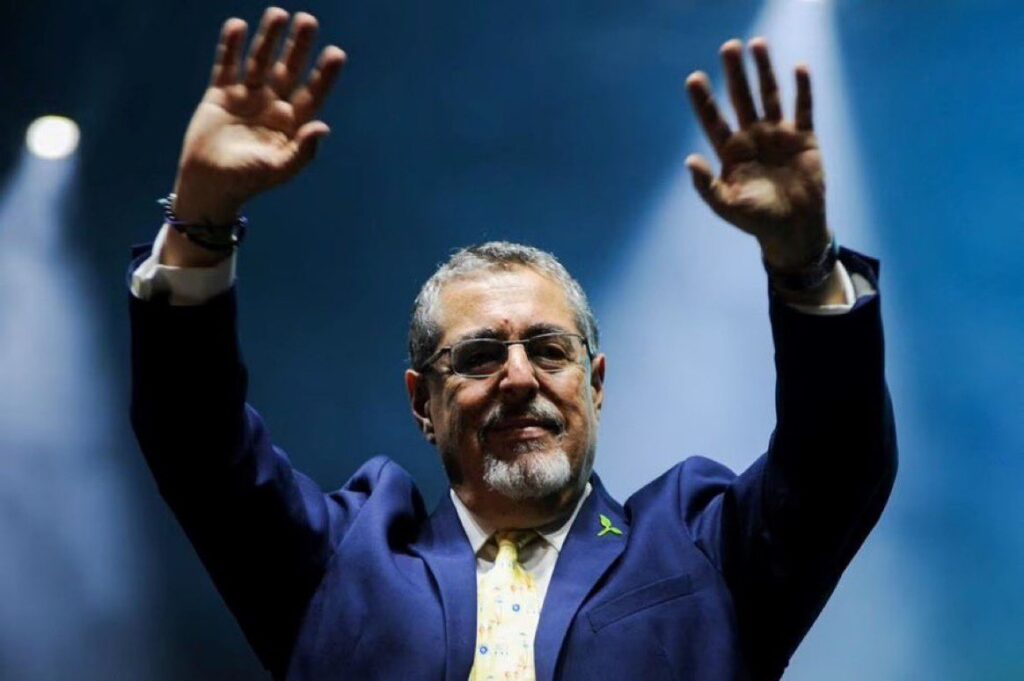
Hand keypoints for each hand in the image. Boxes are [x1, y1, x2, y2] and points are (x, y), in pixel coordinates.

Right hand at [172, 7, 345, 226]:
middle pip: (289, 69)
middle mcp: (272, 105)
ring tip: (278, 13)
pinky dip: (230, 47)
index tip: (336, 53)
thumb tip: (323, 127)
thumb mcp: (279, 169)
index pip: (312, 93)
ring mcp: (246, 98)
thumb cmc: (248, 181)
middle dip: (298, 46)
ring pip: (259, 61)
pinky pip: (226, 65)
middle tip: (309, 20)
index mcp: (291, 123)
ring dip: (268, 38)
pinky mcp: (220, 94)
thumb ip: (302, 150)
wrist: (209, 186)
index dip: (324, 74)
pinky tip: (237, 26)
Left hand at [685, 38, 828, 271]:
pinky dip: (802, 90)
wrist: (793, 229)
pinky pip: (803, 108)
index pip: (713, 120)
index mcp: (731, 152)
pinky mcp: (804, 139)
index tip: (694, 78)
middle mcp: (752, 138)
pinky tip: (799, 68)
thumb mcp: (727, 206)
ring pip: (770, 96)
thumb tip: (689, 161)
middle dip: (735, 74)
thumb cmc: (756, 220)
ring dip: (764, 71)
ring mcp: (778, 135)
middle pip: (742, 99)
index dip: (704, 100)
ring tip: (757, 45)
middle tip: (728, 47)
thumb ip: (707, 185)